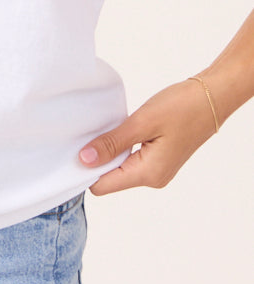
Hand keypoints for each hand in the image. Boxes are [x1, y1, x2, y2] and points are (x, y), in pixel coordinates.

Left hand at [77, 78, 217, 194]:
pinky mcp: (159, 159)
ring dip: (109, 151)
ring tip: (102, 128)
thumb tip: (84, 160)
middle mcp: (153, 178)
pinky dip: (120, 146)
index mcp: (148, 174)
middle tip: (85, 133)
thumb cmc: (181, 107)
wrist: (211, 98)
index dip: (85, 170)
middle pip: (109, 178)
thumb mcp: (141, 122)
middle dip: (95, 159)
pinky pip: (131, 159)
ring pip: (119, 168)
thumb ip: (112, 143)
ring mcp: (157, 170)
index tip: (72, 149)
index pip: (102, 186)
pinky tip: (118, 129)